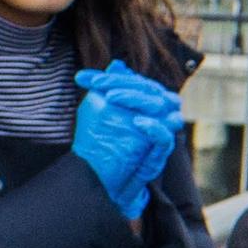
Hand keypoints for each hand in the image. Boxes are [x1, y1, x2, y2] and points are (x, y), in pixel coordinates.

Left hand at [70, 69, 180, 220]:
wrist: (101, 183)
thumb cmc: (102, 147)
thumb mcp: (98, 114)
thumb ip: (108, 90)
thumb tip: (117, 65)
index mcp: (143, 103)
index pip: (133, 82)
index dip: (108, 78)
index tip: (81, 79)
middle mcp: (155, 115)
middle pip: (150, 90)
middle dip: (123, 85)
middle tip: (100, 87)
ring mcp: (159, 134)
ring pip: (162, 107)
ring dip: (138, 99)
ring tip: (112, 99)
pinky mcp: (158, 155)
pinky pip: (165, 138)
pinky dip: (154, 128)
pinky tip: (137, 122)